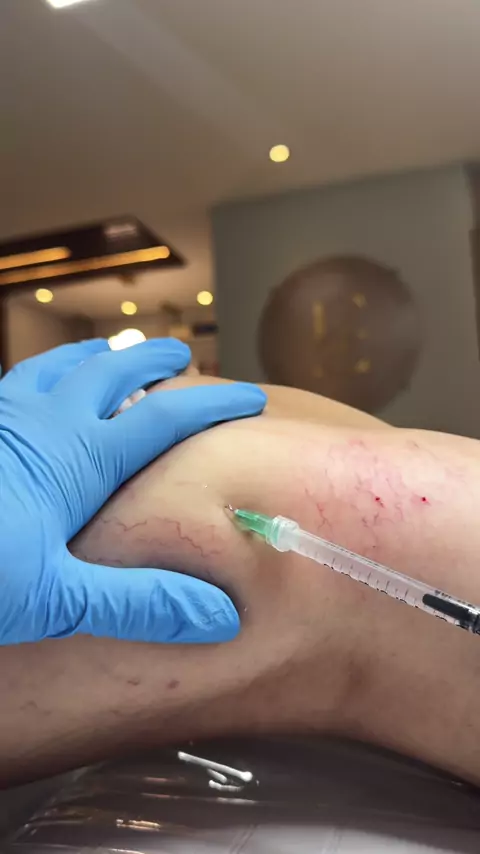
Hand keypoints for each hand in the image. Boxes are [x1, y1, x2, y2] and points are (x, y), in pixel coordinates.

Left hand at [0, 339, 265, 644]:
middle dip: (153, 363)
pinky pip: (16, 380)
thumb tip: (221, 614)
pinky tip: (31, 384)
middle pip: (114, 375)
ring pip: (59, 366)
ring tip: (114, 351)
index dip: (212, 405)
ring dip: (96, 357)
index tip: (249, 395)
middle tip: (182, 356)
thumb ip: (139, 603)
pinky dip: (42, 372)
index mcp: (80, 456)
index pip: (164, 419)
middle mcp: (45, 419)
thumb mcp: (55, 600)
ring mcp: (2, 413)